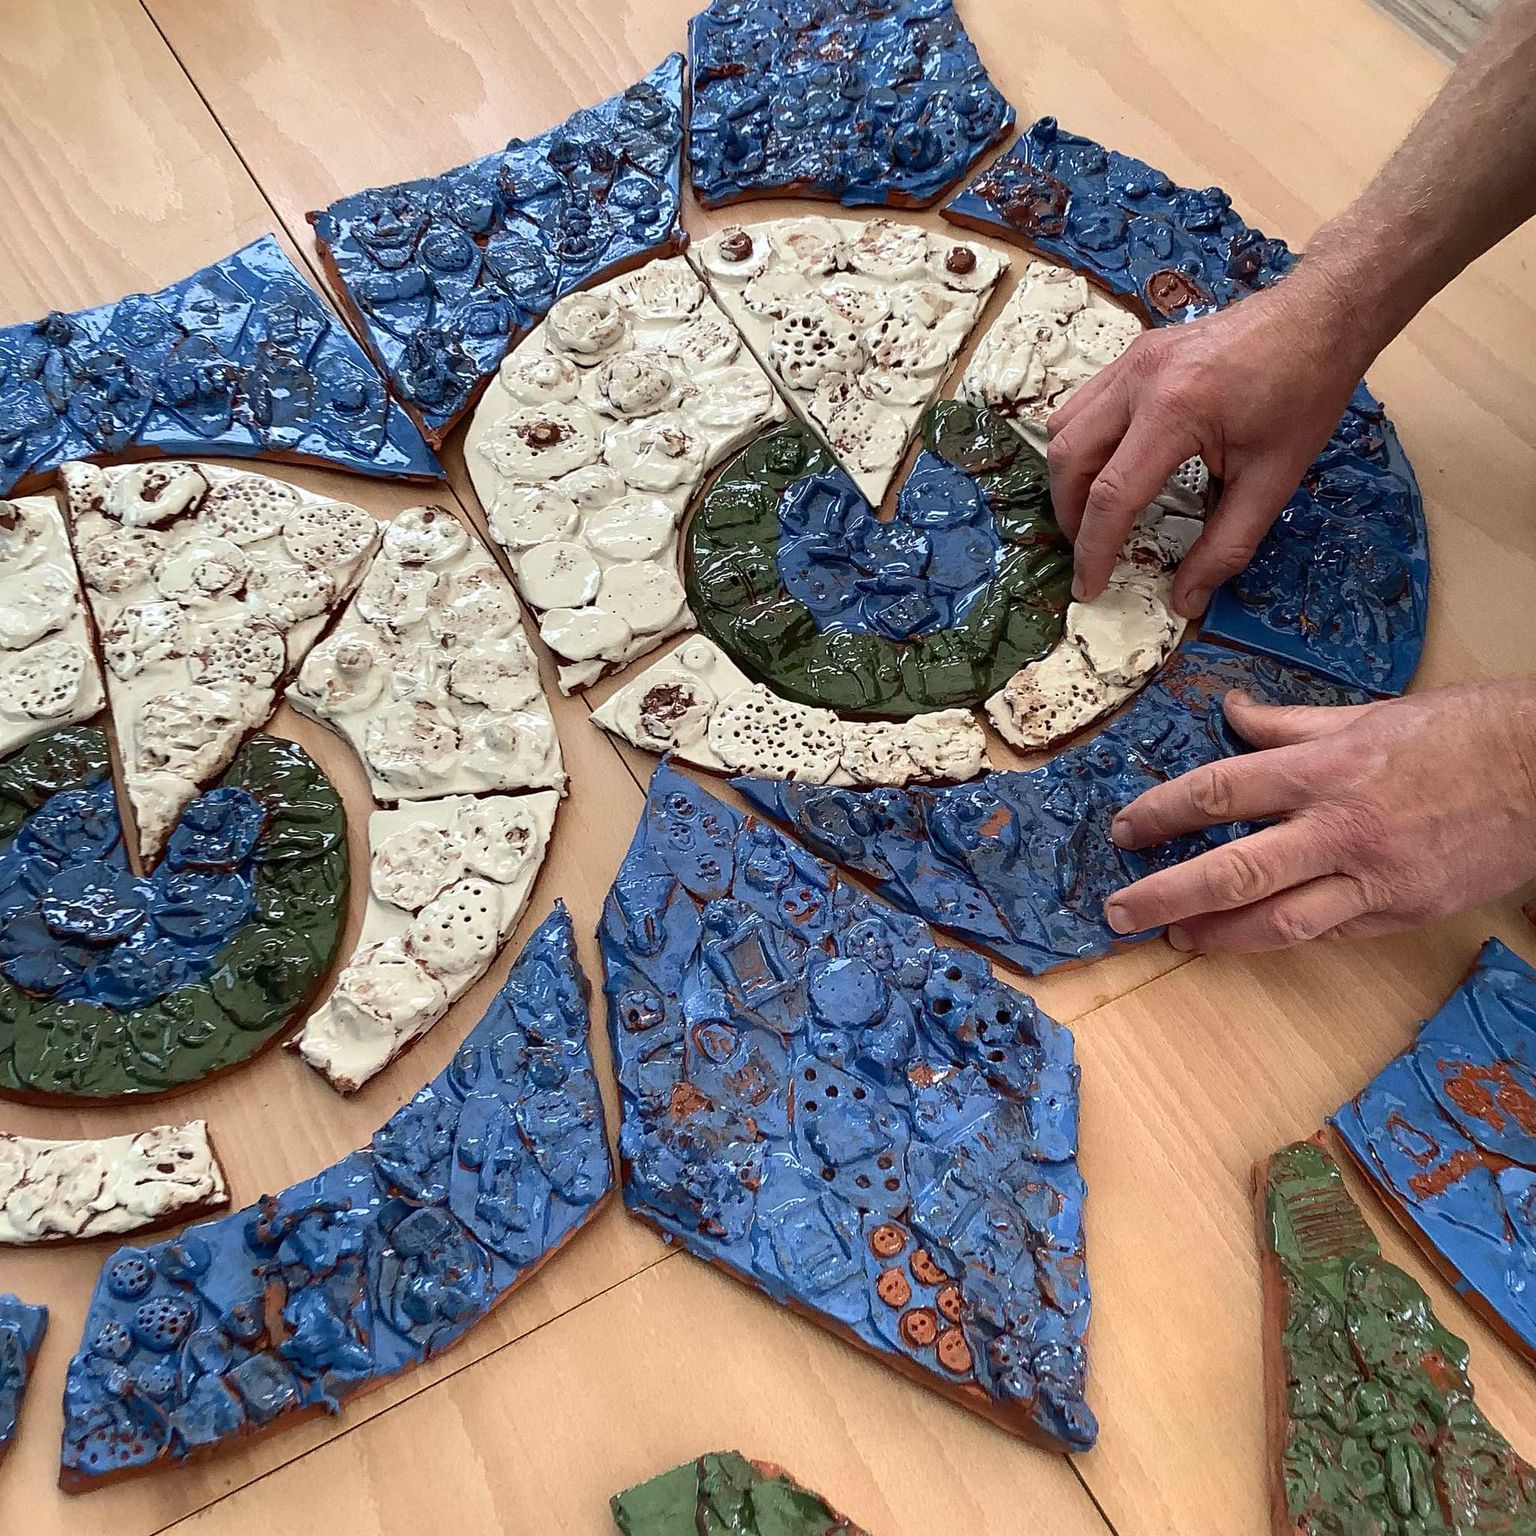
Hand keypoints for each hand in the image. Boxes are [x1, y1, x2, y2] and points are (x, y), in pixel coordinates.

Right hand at [1045, 272, 1370, 616]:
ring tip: (1092, 511)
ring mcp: (1131, 361)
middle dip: (1070, 514)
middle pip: (1069, 458)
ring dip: (1068, 477)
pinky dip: (1082, 443)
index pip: (1111, 495)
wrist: (1320, 317)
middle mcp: (1139, 381)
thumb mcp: (1273, 480)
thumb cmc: (1305, 394)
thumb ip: (1225, 545)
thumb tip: (1185, 601)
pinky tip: (1107, 464)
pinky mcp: (1135, 354)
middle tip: (1089, 549)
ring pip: (1065, 427)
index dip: (1093, 550)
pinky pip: (1083, 403)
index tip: (1089, 587)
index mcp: (1175, 412)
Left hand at [1101, 682, 1535, 952]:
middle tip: (1118, 912)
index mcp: (1325, 769)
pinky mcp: (1402, 912)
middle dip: (1166, 893)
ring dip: (1216, 935)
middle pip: (1233, 870)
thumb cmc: (1461, 732)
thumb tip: (1230, 711)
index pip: (1219, 792)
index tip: (1124, 830)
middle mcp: (1340, 828)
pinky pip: (1329, 932)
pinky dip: (1283, 936)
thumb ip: (1290, 725)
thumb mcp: (1368, 714)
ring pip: (1277, 922)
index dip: (1162, 813)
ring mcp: (1373, 878)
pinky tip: (1247, 938)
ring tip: (1175, 937)